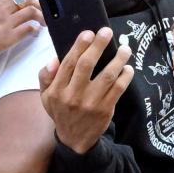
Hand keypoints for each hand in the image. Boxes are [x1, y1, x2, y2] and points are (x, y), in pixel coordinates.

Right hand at [0, 0, 44, 69]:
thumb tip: (0, 11)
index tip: (33, 4)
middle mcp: (1, 9)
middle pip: (27, 0)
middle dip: (39, 6)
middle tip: (44, 13)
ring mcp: (6, 22)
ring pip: (31, 12)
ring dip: (41, 17)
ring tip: (45, 23)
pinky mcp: (9, 37)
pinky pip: (29, 28)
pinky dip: (36, 29)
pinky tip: (36, 32)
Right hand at [39, 28, 133, 153]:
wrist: (74, 140)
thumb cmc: (61, 112)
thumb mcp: (45, 96)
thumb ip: (45, 77)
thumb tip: (53, 59)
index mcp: (57, 90)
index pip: (68, 63)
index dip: (79, 46)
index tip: (88, 33)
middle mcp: (73, 95)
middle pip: (86, 65)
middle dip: (98, 46)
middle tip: (107, 32)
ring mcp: (91, 103)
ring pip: (107, 76)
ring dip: (118, 60)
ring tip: (125, 48)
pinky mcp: (105, 110)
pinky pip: (118, 90)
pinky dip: (125, 77)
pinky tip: (127, 68)